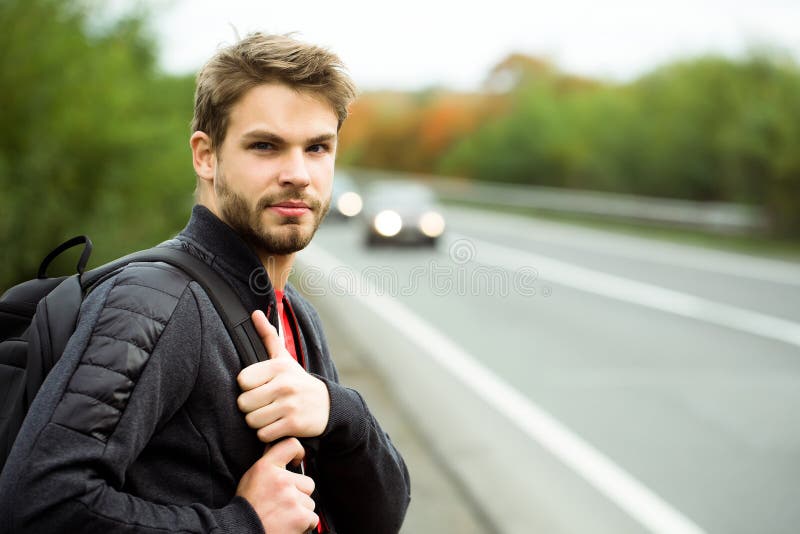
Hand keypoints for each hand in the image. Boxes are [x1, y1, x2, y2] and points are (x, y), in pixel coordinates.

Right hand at [236, 437, 318, 532]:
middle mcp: (281, 480)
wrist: (241, 532)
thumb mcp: (251, 477)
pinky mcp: (300, 517)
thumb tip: (276, 445)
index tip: (296, 461)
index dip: (298, 453)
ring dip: (300, 511)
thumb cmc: (247, 507)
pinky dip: (304, 525)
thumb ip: (267, 462)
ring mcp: (292, 498)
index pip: (292, 445)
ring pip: (310, 502)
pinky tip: (288, 525)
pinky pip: (312, 518)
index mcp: (267, 468)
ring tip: (282, 516)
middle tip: (282, 503)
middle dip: (299, 494)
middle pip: (307, 482)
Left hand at [237, 310, 330, 442]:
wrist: (328, 406)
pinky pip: (264, 435)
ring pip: (252, 421)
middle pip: (244, 403)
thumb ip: (268, 336)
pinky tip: (277, 426)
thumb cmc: (299, 381)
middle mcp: (284, 385)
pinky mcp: (293, 425)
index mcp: (278, 367)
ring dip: (258, 423)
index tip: (259, 388)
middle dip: (251, 408)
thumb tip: (254, 313)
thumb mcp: (285, 358)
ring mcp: (289, 405)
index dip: (248, 388)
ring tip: (270, 415)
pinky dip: (267, 434)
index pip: (242, 381)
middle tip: (264, 405)